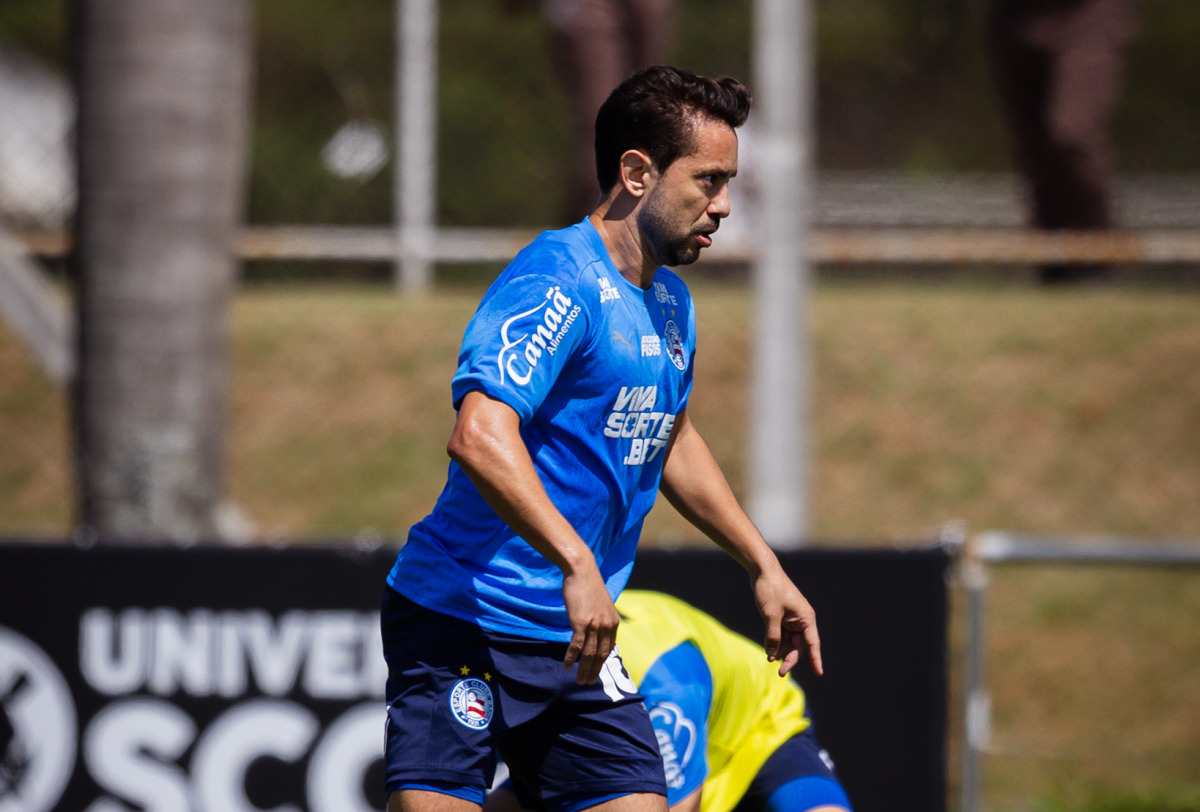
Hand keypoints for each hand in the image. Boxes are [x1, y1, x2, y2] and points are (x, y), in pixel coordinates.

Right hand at [561, 568, 620, 683]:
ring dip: (583, 669)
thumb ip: (602, 619)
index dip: (602, 662)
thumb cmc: (589, 586)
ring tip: (579, 680)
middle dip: (594, 671)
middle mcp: (606, 625)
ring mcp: (594, 625)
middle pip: (601, 655)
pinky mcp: (581, 623)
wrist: (582, 571)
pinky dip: (571, 658)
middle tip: (588, 683)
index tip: (596, 671)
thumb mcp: (601, 604)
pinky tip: (567, 667)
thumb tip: (597, 630)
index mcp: (613, 622)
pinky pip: (576, 646)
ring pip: (589, 654)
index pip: (609, 648)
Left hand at [754, 573, 822, 676]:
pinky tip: (769, 652)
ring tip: (770, 660)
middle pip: (799, 645)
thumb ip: (773, 636)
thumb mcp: (771, 615)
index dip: (815, 659)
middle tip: (780, 673)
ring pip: (789, 642)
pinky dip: (776, 643)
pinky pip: (782, 635)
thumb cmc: (770, 589)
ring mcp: (792, 619)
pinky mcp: (782, 617)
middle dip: (790, 659)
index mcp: (806, 618)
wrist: (762, 571)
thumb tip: (772, 655)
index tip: (819, 673)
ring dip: (781, 651)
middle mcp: (802, 620)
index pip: (812, 643)